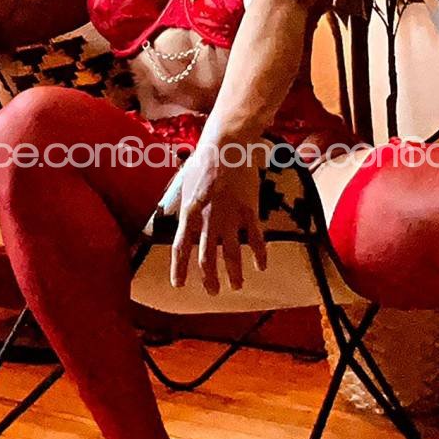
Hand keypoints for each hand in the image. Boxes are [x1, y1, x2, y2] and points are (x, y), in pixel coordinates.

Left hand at [158, 143, 268, 294]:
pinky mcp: (249, 211)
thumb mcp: (186, 183)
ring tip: (236, 286)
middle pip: (207, 258)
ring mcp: (230, 218)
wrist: (226, 146)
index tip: (178, 285)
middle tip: (213, 291)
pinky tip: (261, 267)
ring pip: (232, 255)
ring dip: (234, 274)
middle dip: (209, 279)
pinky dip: (259, 255)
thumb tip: (177, 215)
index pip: (181, 248)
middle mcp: (208, 220)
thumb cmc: (204, 159)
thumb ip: (184, 203)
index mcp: (189, 213)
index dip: (179, 269)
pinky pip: (256, 239)